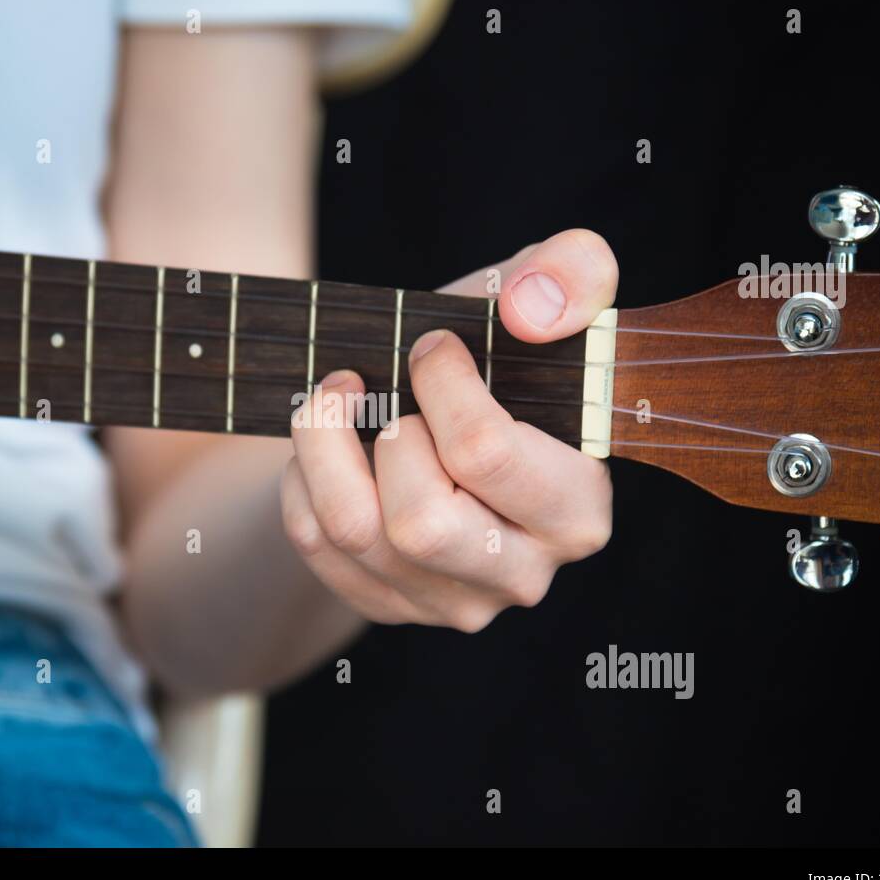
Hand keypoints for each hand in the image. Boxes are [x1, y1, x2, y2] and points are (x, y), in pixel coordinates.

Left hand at [281, 229, 617, 630]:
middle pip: (420, 523)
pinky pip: (315, 544)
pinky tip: (328, 449)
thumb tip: (531, 308)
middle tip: (380, 388)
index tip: (430, 347)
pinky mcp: (389, 606)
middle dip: (385, 433)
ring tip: (338, 400)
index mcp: (576, 509)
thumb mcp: (537, 296)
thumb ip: (570, 273)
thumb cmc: (495, 357)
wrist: (430, 417)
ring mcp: (451, 602)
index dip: (440, 386)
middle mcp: (521, 574)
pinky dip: (304, 480)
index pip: (487, 455)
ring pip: (353, 532)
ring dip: (326, 446)